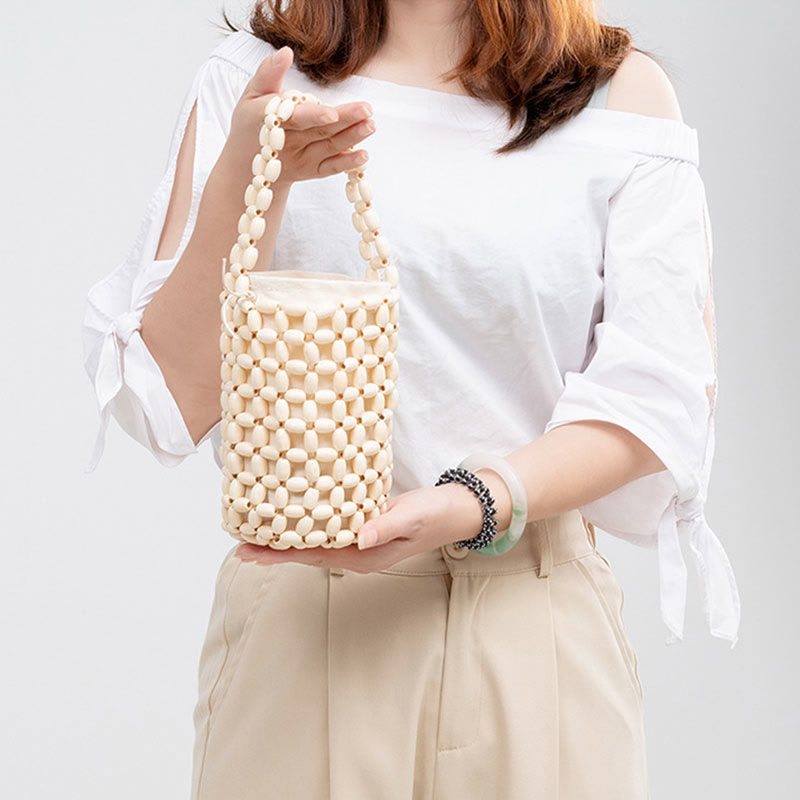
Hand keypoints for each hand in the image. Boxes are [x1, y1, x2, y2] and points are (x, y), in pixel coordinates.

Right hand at [222, 44, 376, 185]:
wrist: (247, 164)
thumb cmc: (251, 122)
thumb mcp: (251, 95)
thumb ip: (268, 73)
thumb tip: (286, 51)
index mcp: (271, 121)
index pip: (296, 118)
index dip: (314, 116)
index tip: (333, 113)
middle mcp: (288, 143)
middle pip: (320, 131)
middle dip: (345, 121)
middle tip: (367, 110)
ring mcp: (300, 159)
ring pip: (329, 147)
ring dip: (352, 138)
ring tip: (371, 124)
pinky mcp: (310, 171)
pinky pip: (330, 168)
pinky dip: (347, 163)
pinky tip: (364, 155)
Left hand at [234, 483, 487, 573]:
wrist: (458, 509)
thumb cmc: (437, 513)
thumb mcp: (413, 518)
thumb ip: (386, 527)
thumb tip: (358, 538)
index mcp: (365, 556)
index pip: (314, 557)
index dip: (279, 554)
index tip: (249, 552)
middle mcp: (358, 552)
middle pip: (307, 553)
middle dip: (273, 549)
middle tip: (238, 545)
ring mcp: (360, 540)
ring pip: (315, 540)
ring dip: (286, 536)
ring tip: (255, 531)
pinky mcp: (363, 525)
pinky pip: (328, 526)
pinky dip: (306, 521)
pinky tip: (292, 513)